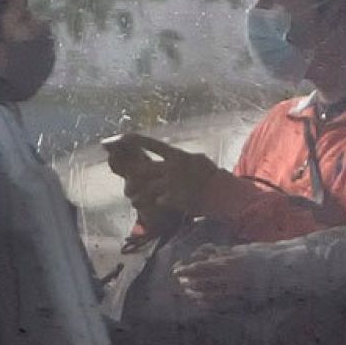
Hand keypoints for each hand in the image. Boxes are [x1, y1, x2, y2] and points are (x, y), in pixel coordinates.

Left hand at [110, 134, 230, 216]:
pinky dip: (157, 204)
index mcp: (177, 155)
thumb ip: (181, 158)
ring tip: (135, 200)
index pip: (153, 144)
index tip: (123, 138)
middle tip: (127, 180)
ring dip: (139, 196)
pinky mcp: (174, 199)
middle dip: (132, 174)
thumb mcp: (197, 159)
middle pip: (143, 169)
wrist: (222, 192)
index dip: (137, 140)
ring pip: (147, 189)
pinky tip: (157, 206)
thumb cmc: (211, 175)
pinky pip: (159, 201)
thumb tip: (172, 154)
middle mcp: (172, 168)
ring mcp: (172, 184)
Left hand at [172, 245, 255, 305]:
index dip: (186, 269)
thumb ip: (219, 251)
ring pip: (208, 295)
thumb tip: (201, 253)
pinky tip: (200, 301)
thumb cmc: (260, 256)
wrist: (281, 270)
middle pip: (201, 282)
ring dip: (195, 293)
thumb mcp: (238, 249)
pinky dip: (206, 304)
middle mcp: (230, 278)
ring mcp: (235, 291)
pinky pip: (219, 305)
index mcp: (229, 262)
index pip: (200, 267)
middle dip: (188, 282)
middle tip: (180, 282)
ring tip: (188, 291)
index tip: (176, 271)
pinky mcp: (241, 302)